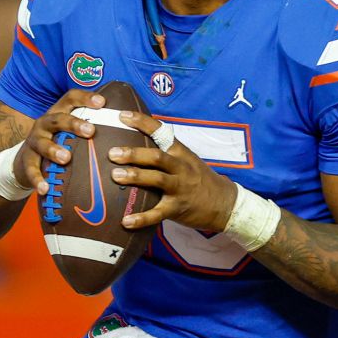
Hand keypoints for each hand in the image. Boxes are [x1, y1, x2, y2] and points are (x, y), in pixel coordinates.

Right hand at [15, 89, 104, 193]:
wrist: (24, 161)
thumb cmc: (57, 143)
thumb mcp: (68, 131)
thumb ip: (89, 128)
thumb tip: (126, 128)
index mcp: (58, 113)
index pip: (70, 99)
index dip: (85, 98)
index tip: (102, 102)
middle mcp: (45, 124)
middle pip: (57, 119)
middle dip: (73, 123)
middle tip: (90, 131)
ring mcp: (34, 142)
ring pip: (42, 143)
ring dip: (54, 150)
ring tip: (66, 158)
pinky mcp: (26, 161)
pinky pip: (31, 170)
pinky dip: (38, 179)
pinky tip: (45, 188)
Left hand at [107, 110, 237, 231]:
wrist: (224, 203)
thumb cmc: (198, 179)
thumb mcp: (186, 160)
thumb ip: (163, 153)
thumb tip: (131, 142)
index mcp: (180, 152)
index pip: (161, 132)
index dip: (142, 123)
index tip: (122, 115)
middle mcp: (181, 168)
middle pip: (157, 157)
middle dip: (134, 154)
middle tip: (112, 153)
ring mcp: (180, 188)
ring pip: (158, 180)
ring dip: (136, 177)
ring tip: (115, 175)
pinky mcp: (177, 209)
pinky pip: (158, 214)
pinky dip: (141, 218)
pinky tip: (126, 221)